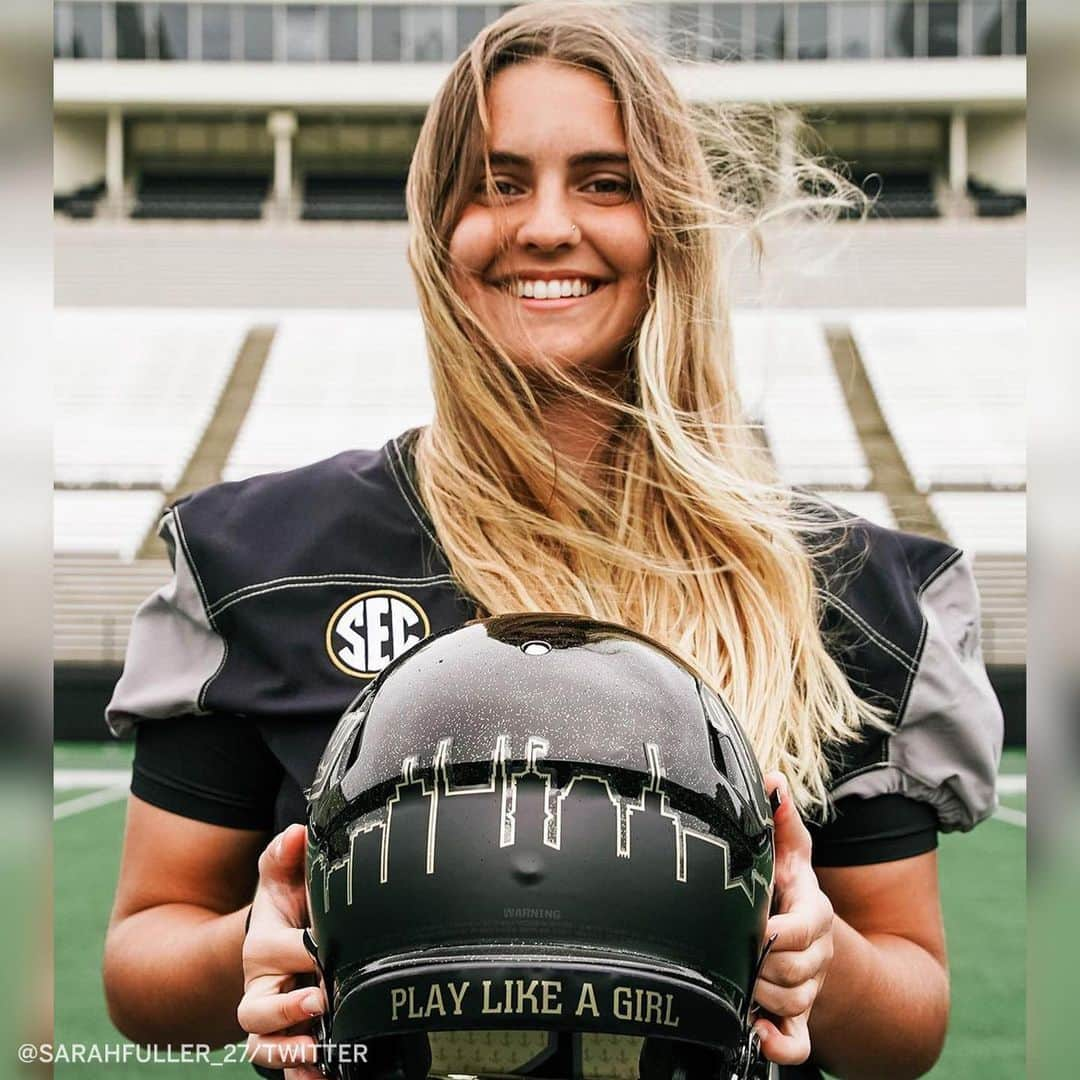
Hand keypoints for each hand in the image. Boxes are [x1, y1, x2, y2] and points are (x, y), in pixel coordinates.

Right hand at [237, 823, 325, 1079]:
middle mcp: (260, 989)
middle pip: (256, 1010)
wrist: (280, 941)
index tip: (327, 949)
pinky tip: (323, 1076)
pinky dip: (301, 1076)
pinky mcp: (289, 1040)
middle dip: (286, 1011)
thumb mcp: (283, 878)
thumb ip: (285, 856)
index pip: (279, 951)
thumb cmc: (287, 909)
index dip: (304, 952)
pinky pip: (286, 1067)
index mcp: (261, 948)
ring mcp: (272, 1020)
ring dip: (290, 1053)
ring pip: (265, 1046)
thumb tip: (296, 835)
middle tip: (320, 1002)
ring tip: (318, 1054)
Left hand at [753, 773, 834, 1065]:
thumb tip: (772, 779)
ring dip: (763, 997)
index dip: (782, 931)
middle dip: (763, 964)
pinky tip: (756, 1034)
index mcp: (813, 910)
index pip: (808, 927)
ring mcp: (810, 987)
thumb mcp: (788, 854)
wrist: (809, 937)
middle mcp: (817, 953)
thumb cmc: (788, 889)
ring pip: (794, 1004)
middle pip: (796, 971)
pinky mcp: (800, 1018)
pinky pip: (798, 1044)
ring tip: (742, 979)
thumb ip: (780, 820)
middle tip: (740, 952)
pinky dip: (778, 1045)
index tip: (761, 928)